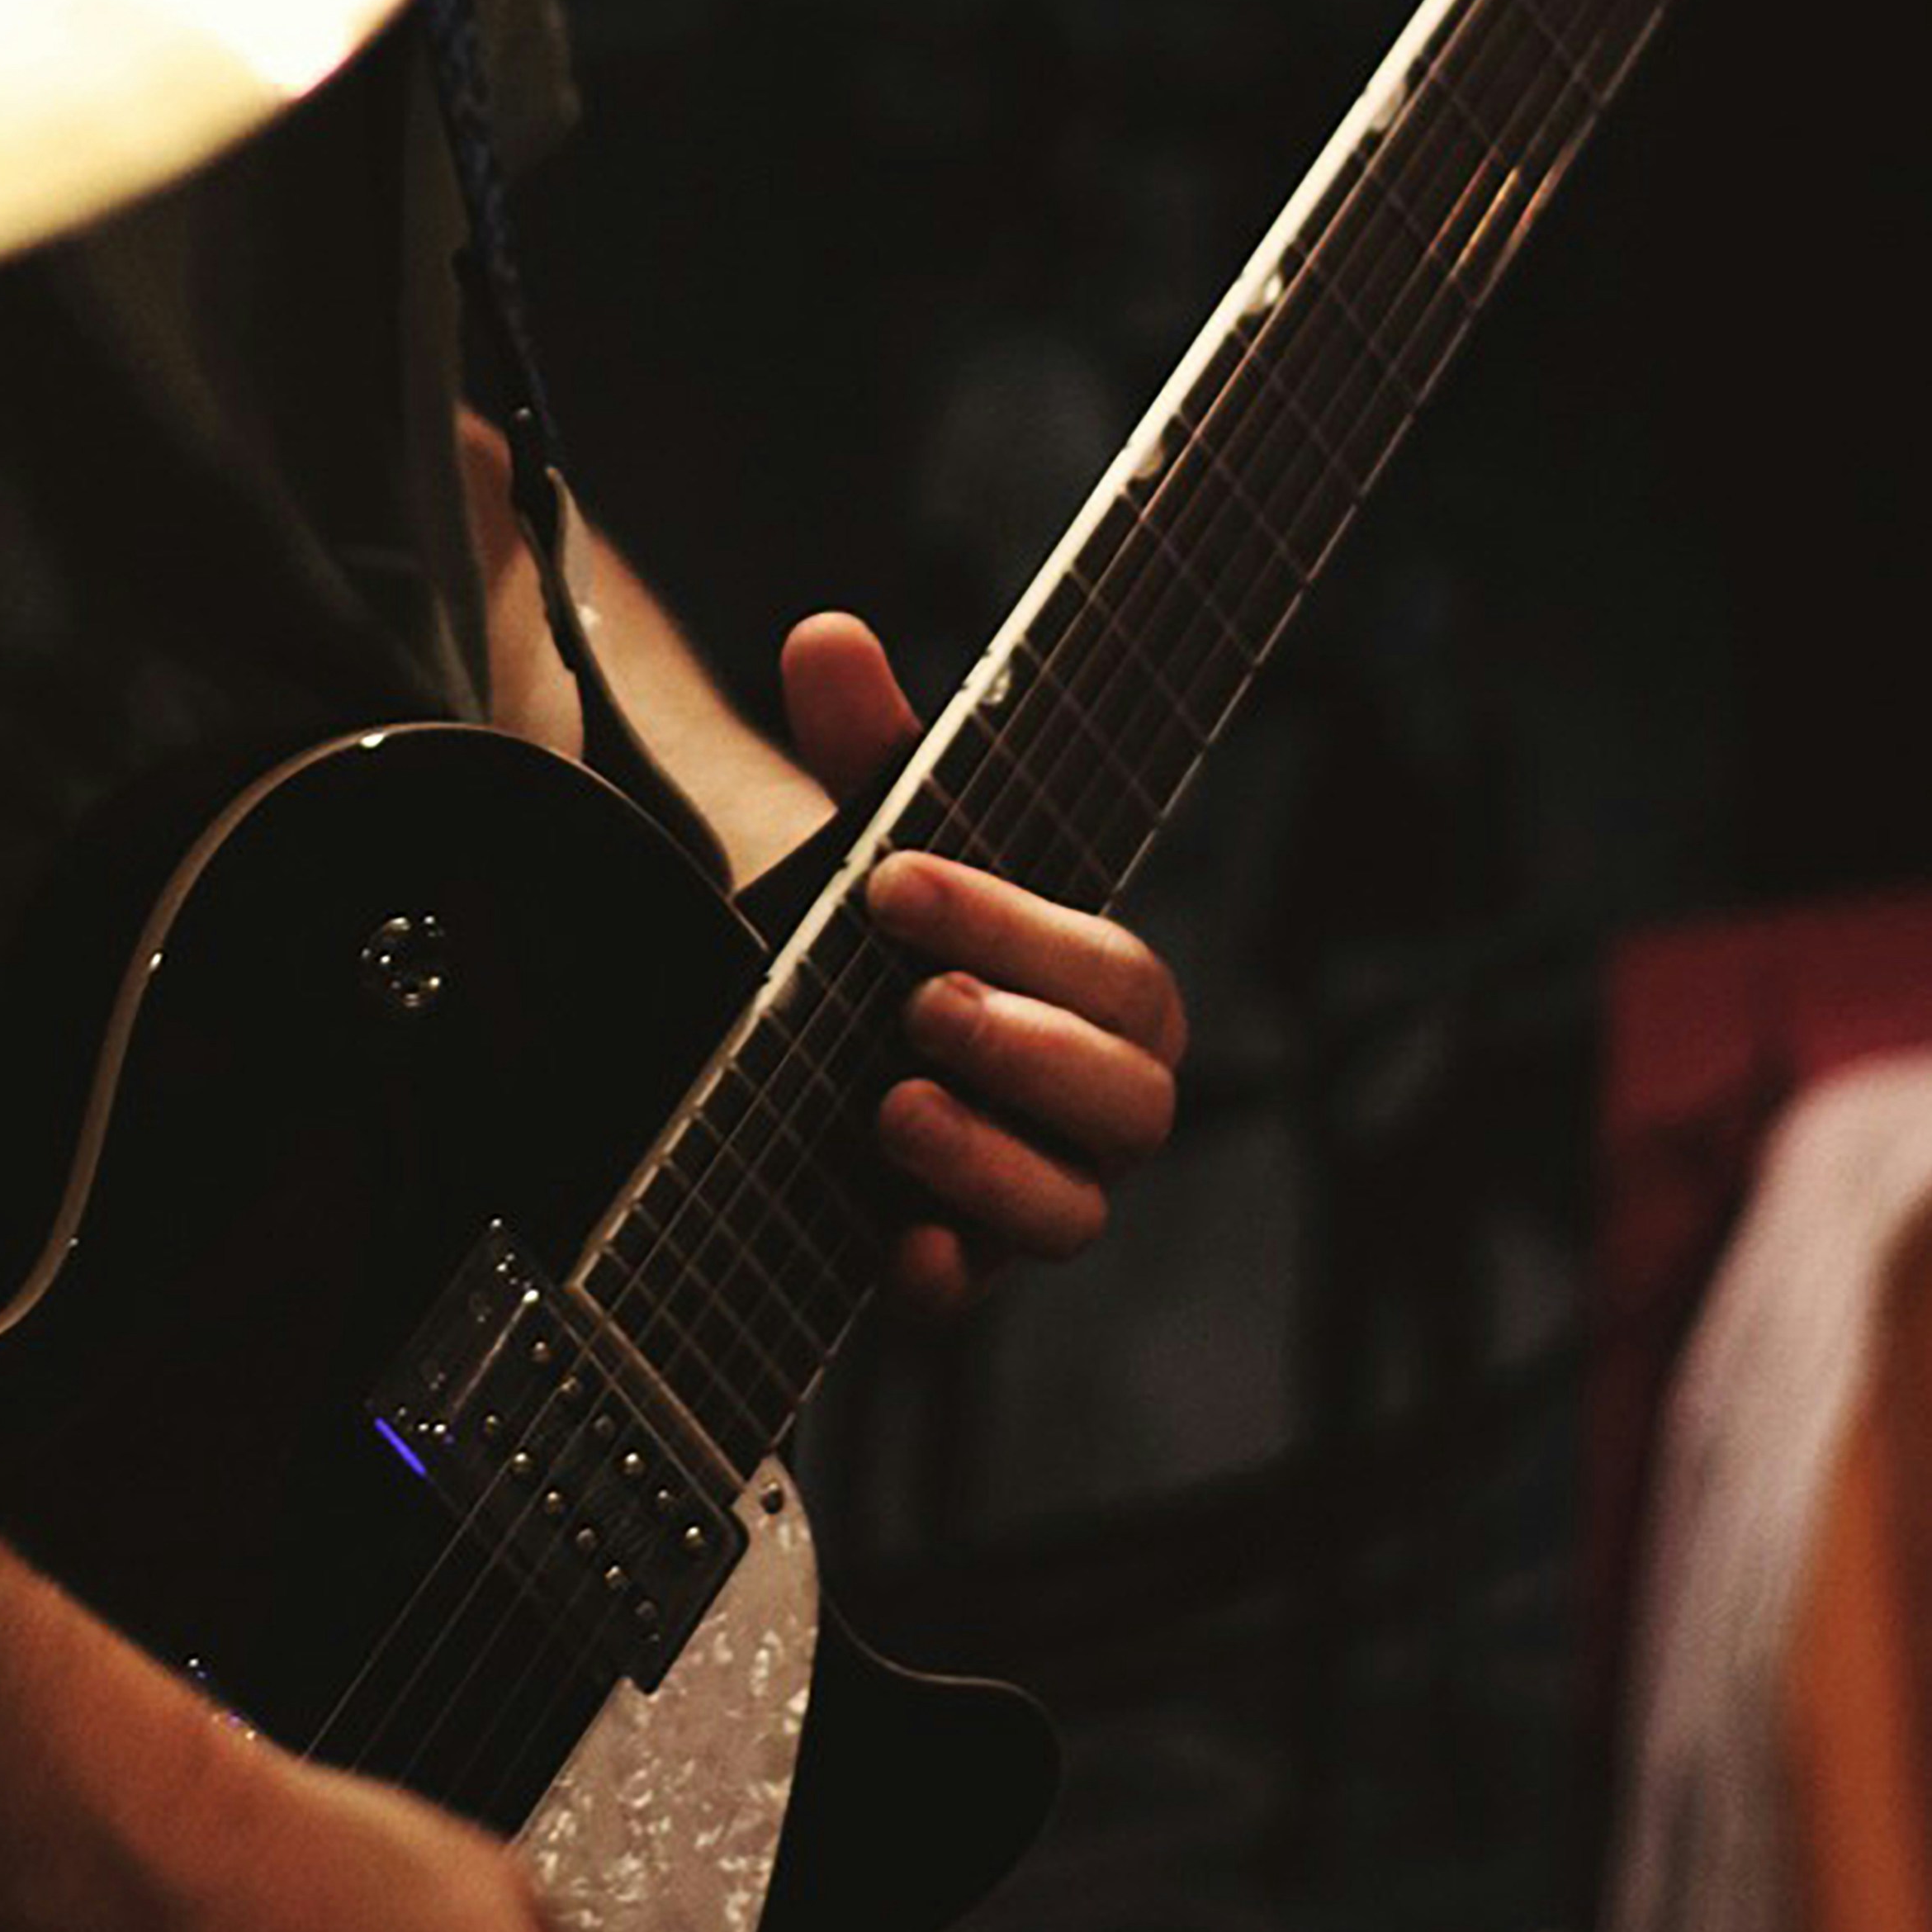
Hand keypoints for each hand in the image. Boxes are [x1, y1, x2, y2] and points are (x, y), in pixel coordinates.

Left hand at [779, 607, 1186, 1322]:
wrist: (803, 1035)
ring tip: (891, 1105)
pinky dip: (945, 1274)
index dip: (1008, 921)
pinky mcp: (959, 1264)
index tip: (893, 876)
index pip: (1108, 963)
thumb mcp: (871, 829)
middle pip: (1129, 1094)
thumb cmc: (880, 927)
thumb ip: (867, 745)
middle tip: (917, 1002)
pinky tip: (899, 1247)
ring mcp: (1033, 1191)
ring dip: (991, 1158)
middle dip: (1025, 1043)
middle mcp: (1094, 1101)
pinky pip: (979, 1296)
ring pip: (1073, 1208)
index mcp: (1100, 988)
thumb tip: (825, 635)